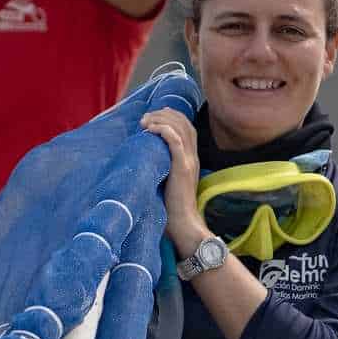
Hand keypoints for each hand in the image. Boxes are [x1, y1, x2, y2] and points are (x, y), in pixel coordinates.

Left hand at [141, 109, 208, 251]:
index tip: (155, 114)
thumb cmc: (172, 209)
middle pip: (184, 122)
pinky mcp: (182, 167)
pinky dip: (163, 130)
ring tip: (144, 121)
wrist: (183, 224)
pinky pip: (175, 140)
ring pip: (179, 128)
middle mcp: (193, 156)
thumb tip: (145, 159)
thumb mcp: (169, 182)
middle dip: (164, 114)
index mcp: (191, 159)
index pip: (187, 127)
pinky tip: (151, 129)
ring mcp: (189, 161)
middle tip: (146, 117)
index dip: (173, 116)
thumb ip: (163, 168)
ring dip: (160, 119)